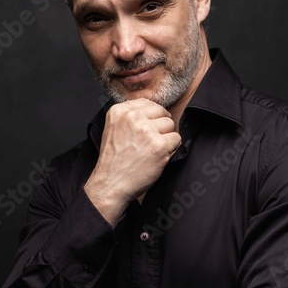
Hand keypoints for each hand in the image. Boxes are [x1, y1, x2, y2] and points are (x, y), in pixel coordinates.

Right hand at [84, 99, 180, 224]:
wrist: (110, 184)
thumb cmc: (114, 160)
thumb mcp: (114, 129)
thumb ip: (130, 116)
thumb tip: (154, 110)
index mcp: (119, 111)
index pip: (147, 103)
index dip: (151, 118)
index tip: (145, 131)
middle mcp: (132, 117)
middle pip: (161, 112)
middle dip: (160, 127)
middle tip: (148, 143)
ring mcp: (146, 130)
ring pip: (170, 125)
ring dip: (165, 139)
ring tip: (151, 151)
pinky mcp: (159, 145)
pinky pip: (177, 139)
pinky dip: (171, 149)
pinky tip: (157, 157)